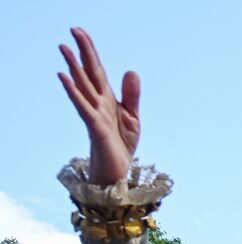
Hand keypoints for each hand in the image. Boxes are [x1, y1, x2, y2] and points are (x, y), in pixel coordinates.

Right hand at [58, 29, 140, 185]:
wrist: (118, 170)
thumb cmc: (120, 144)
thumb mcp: (132, 117)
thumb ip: (131, 95)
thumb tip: (131, 70)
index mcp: (107, 99)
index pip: (97, 70)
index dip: (90, 52)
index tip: (81, 32)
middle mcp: (98, 103)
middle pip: (89, 73)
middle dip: (82, 52)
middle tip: (72, 29)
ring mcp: (95, 113)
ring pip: (83, 86)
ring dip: (73, 67)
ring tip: (63, 47)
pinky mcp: (95, 127)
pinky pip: (83, 107)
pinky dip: (74, 92)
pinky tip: (65, 78)